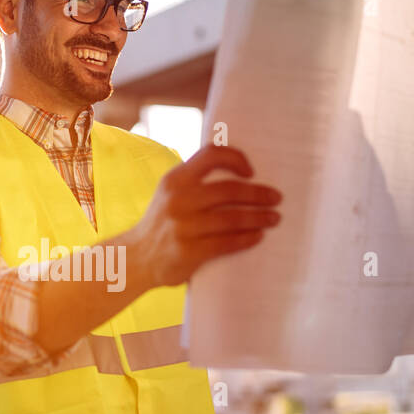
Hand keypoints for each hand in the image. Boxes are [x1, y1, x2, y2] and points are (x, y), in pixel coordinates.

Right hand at [125, 145, 280, 289]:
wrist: (136, 258)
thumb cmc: (164, 223)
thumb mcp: (171, 193)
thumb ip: (196, 180)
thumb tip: (240, 171)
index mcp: (175, 179)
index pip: (211, 155)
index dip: (236, 159)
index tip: (252, 172)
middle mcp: (178, 200)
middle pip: (229, 190)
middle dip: (259, 194)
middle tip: (276, 198)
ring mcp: (182, 226)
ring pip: (232, 218)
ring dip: (259, 217)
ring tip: (274, 218)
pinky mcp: (188, 251)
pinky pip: (227, 242)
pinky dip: (247, 238)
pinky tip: (258, 236)